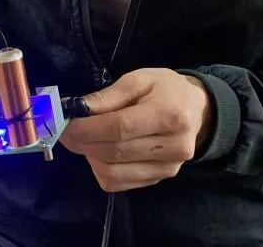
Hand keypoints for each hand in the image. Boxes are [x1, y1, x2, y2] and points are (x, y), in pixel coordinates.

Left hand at [60, 69, 213, 191]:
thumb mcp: (139, 79)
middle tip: (65, 131)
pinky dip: (100, 168)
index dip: (87, 128)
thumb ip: (108, 96)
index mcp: (170, 115)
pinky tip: (99, 151)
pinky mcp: (159, 180)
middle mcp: (173, 147)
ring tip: (85, 138)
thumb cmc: (166, 89)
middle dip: (82, 142)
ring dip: (89, 156)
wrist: (198, 110)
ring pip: (113, 173)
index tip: (64, 123)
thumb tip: (76, 109)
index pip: (120, 128)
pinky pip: (118, 183)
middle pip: (114, 152)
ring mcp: (168, 168)